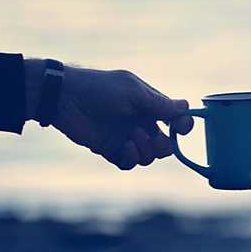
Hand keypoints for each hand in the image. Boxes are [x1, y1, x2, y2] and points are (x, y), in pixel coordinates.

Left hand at [26, 60, 194, 169]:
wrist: (64, 98)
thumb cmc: (99, 88)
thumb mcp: (133, 92)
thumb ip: (159, 104)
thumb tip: (186, 106)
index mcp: (149, 106)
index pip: (175, 120)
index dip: (183, 126)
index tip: (181, 129)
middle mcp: (141, 122)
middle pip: (166, 145)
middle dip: (165, 146)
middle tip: (154, 139)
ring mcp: (126, 137)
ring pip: (150, 157)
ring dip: (146, 151)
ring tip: (131, 138)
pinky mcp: (111, 150)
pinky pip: (130, 163)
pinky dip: (132, 158)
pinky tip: (125, 147)